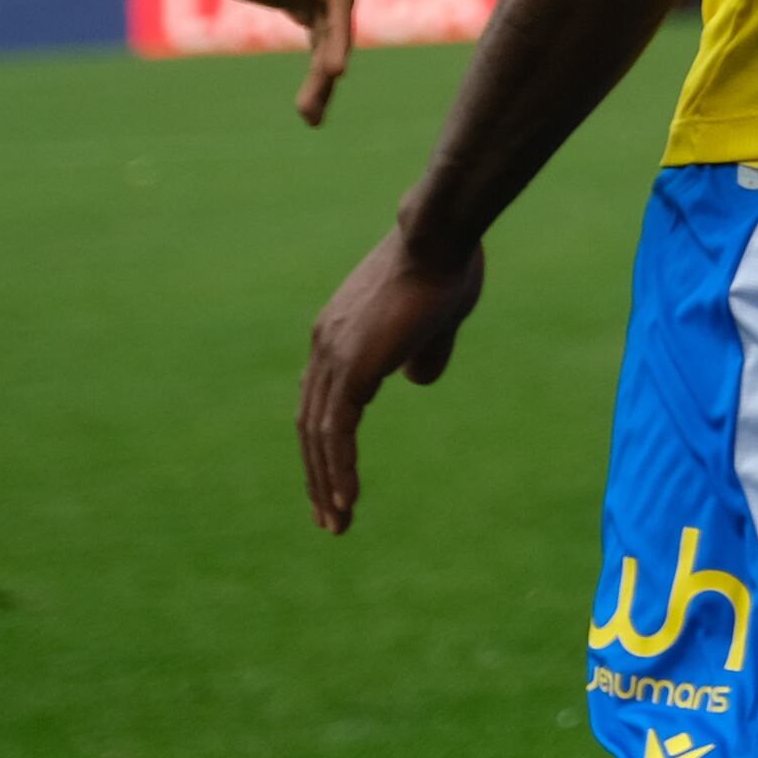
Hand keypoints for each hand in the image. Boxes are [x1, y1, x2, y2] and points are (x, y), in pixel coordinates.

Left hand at [161, 0, 356, 123]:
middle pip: (336, 24)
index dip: (340, 33)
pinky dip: (315, 69)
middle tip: (310, 112)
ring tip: (310, 119)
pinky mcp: (297, 2)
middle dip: (328, 66)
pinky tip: (309, 102)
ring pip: (328, 36)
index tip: (336, 71)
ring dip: (323, 76)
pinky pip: (316, 40)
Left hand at [298, 222, 485, 532]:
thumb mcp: (436, 317)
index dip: (325, 443)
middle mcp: (324, 346)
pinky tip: (346, 501)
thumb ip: (423, 349)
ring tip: (336, 522)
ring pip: (319, 435)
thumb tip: (416, 379)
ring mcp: (333, 356)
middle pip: (310, 425)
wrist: (439, 235)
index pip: (320, 401)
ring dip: (325, 483)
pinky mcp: (352, 366)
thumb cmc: (447, 265)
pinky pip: (337, 432)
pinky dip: (338, 470)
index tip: (333, 477)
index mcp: (337, 334)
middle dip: (317, 474)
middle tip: (327, 517)